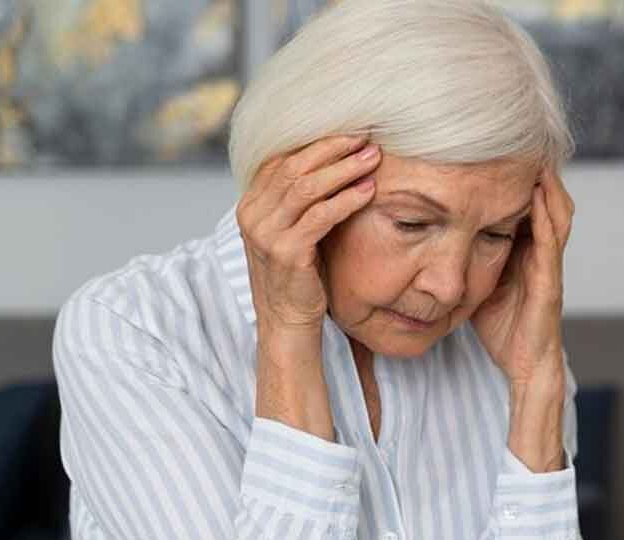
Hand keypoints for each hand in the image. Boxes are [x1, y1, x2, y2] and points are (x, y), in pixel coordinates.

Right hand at [236, 134, 381, 331]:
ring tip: (372, 159)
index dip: (316, 143)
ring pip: (307, 187)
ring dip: (344, 169)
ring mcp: (266, 234)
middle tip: (365, 139)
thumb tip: (332, 161)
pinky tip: (368, 191)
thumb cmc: (299, 274)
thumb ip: (299, 200)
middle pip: (294, 167)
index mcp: (251, 205)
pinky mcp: (287, 253)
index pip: (281, 160)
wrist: (287, 320)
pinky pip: (321, 216)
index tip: (350, 134)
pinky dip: (347, 199)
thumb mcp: (291, 230)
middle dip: (333, 149)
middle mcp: (252, 215)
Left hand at [471, 168, 573, 471]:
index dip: (517, 174)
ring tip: (534, 154)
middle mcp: (541, 252)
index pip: (524, 202)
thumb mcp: (480, 283)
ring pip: (556, 213)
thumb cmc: (503, 328)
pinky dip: (546, 216)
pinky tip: (536, 194)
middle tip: (523, 138)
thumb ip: (469, 257)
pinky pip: (550, 243)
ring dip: (546, 183)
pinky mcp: (549, 284)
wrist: (526, 366)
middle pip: (546, 199)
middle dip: (536, 169)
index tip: (499, 145)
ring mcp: (548, 266)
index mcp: (525, 250)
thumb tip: (432, 234)